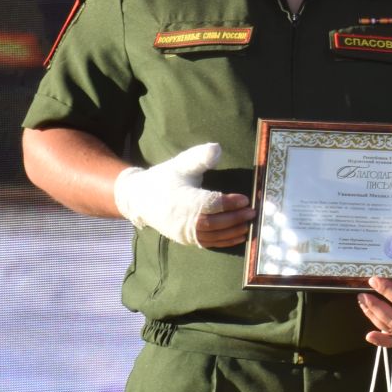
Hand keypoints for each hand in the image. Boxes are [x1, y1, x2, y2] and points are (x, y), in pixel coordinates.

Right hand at [113, 143, 253, 248]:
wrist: (138, 197)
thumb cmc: (164, 178)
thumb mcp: (181, 164)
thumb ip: (200, 157)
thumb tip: (217, 149)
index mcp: (182, 199)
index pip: (209, 203)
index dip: (228, 202)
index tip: (246, 199)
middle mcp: (181, 218)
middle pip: (212, 222)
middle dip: (234, 218)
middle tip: (253, 212)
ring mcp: (182, 231)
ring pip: (210, 235)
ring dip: (232, 232)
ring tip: (249, 225)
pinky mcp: (184, 239)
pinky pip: (206, 243)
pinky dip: (223, 241)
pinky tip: (238, 236)